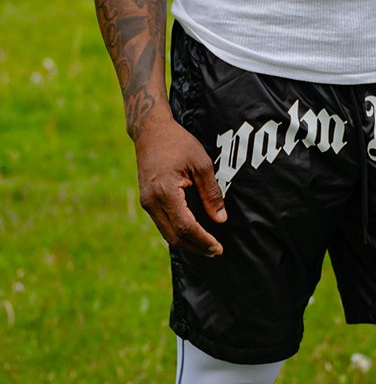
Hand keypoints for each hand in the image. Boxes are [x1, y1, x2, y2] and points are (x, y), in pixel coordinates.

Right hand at [132, 115, 225, 256]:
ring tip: (208, 246)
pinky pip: (163, 224)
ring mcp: (147, 203)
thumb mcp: (202, 164)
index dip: (202, 240)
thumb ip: (211, 193)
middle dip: (196, 247)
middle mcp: (151, 202)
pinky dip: (178, 232)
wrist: (150, 132)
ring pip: (166, 233)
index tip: (218, 248)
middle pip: (174, 236)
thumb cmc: (178, 144)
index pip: (185, 227)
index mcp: (164, 193)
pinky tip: (193, 233)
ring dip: (187, 242)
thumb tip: (221, 219)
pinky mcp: (147, 201)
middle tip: (216, 251)